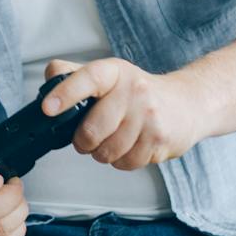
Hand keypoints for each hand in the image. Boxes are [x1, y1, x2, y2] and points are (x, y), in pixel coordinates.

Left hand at [41, 57, 203, 170]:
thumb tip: (50, 77)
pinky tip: (131, 146)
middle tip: (88, 139)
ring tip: (114, 140)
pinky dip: (123, 161)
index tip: (48, 108)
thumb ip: (76, 75)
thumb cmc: (139, 91)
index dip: (66, 93)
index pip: (89, 78)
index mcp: (115, 72)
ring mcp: (149, 116)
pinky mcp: (160, 139)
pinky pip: (127, 163)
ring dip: (104, 153)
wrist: (187, 103)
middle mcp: (134, 90)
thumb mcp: (110, 74)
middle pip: (93, 130)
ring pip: (108, 151)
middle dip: (84, 142)